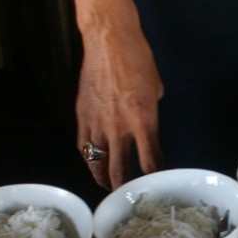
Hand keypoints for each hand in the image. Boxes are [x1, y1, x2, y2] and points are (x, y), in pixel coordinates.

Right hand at [76, 24, 163, 189]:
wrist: (109, 41)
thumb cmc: (139, 60)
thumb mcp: (156, 91)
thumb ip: (151, 115)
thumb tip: (147, 128)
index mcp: (144, 122)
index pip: (150, 160)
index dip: (153, 175)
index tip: (155, 182)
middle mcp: (120, 128)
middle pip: (120, 168)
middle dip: (124, 186)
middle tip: (126, 196)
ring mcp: (97, 123)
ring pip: (96, 161)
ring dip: (101, 177)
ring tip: (106, 186)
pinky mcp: (81, 115)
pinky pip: (83, 144)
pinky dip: (88, 156)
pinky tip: (92, 162)